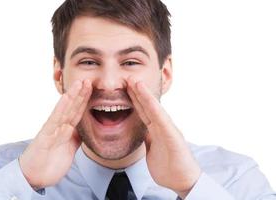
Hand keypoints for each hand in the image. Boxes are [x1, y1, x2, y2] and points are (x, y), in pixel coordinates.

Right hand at [19, 79, 91, 188]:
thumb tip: (86, 129)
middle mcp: (60, 126)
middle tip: (89, 79)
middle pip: (73, 107)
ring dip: (72, 96)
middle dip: (81, 93)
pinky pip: (54, 120)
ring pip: (65, 109)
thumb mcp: (70, 147)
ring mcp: (52, 129)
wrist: (35, 175)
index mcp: (66, 129)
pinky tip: (66, 98)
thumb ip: (77, 136)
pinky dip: (61, 108)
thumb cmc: (51, 161)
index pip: (78, 111)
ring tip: (80, 83)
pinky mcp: (45, 135)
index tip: (92, 87)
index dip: (86, 99)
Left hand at [127, 77, 200, 198]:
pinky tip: (149, 100)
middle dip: (136, 92)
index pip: (142, 111)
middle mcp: (162, 127)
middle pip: (147, 106)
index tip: (124, 87)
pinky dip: (155, 110)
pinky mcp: (173, 138)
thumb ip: (148, 138)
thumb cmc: (169, 166)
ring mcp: (168, 130)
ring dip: (145, 95)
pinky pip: (162, 121)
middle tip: (127, 77)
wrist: (183, 180)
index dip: (133, 99)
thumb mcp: (152, 149)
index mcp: (156, 130)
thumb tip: (143, 131)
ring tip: (136, 82)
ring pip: (154, 110)